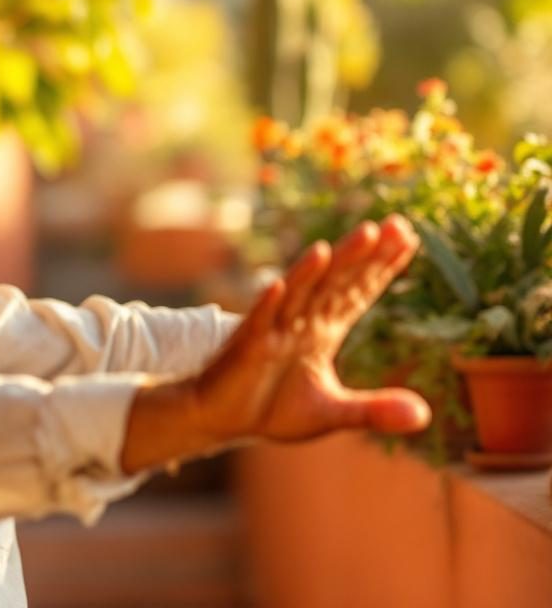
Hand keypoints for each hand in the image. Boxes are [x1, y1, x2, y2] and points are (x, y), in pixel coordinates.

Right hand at [192, 214, 429, 442]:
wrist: (221, 418)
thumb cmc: (272, 408)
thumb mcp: (331, 412)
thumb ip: (374, 410)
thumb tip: (424, 416)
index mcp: (321, 331)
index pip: (357, 292)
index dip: (382, 267)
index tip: (409, 237)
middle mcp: (300, 322)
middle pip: (335, 282)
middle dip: (363, 255)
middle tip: (393, 225)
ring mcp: (273, 331)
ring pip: (300, 293)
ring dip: (320, 268)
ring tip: (342, 243)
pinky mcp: (246, 347)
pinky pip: (258, 322)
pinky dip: (268, 303)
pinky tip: (279, 284)